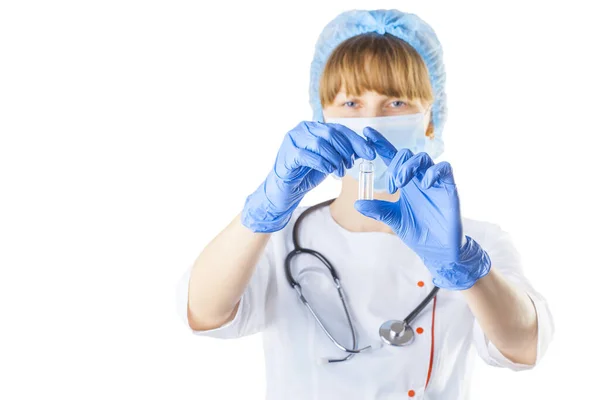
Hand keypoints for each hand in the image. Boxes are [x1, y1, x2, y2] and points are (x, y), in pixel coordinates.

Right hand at [242, 121, 374, 232]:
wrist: (284, 192)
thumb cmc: (305, 175)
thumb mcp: (328, 160)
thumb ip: (342, 152)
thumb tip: (365, 149)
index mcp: (312, 127)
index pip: (338, 129)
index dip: (356, 140)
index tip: (370, 153)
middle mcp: (301, 130)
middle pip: (331, 133)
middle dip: (346, 150)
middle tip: (351, 165)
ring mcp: (292, 141)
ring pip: (320, 143)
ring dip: (335, 159)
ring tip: (340, 172)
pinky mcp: (287, 155)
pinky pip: (308, 156)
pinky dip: (323, 164)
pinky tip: (329, 172)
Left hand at [354, 127, 490, 289]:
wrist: (438, 250)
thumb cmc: (418, 232)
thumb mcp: (392, 220)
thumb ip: (377, 209)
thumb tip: (357, 203)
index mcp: (405, 182)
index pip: (392, 157)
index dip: (380, 144)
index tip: (366, 132)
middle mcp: (419, 178)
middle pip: (407, 154)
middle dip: (396, 163)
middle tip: (391, 185)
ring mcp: (434, 182)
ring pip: (424, 157)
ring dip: (409, 166)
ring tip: (402, 183)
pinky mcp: (449, 188)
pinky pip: (444, 168)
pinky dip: (433, 172)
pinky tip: (424, 184)